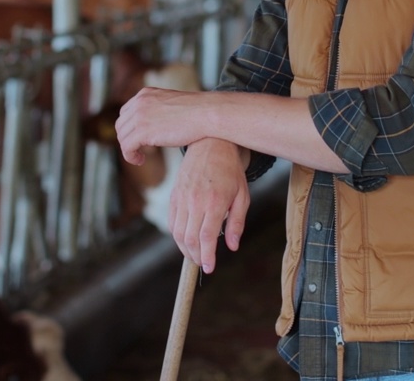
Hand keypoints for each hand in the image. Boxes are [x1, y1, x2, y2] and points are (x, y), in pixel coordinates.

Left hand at [115, 87, 205, 164]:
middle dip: (128, 139)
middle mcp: (139, 102)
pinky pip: (127, 147)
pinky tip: (140, 160)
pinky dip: (130, 156)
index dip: (130, 128)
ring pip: (122, 137)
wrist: (206, 113)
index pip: (126, 112)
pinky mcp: (143, 131)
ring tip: (140, 157)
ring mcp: (140, 116)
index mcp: (145, 94)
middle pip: (121, 125)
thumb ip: (159, 110)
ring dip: (129, 149)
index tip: (139, 139)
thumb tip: (154, 126)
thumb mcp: (171, 104)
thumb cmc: (196, 112)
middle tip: (139, 150)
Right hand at [168, 138, 250, 273]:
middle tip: (203, 263)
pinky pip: (172, 221)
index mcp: (215, 201)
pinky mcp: (174, 195)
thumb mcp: (242, 196)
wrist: (211, 145)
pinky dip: (177, 235)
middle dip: (195, 256)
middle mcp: (195, 200)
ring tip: (195, 255)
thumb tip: (232, 247)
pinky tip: (186, 239)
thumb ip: (236, 223)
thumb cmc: (230, 172)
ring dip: (184, 248)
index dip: (207, 256)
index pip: (206, 237)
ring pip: (177, 232)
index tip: (209, 268)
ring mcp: (182, 197)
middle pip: (189, 238)